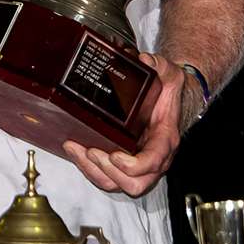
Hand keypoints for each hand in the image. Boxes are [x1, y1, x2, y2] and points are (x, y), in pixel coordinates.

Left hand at [62, 53, 184, 196]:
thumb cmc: (165, 91)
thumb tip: (145, 60)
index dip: (134, 165)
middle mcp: (153, 158)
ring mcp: (138, 164)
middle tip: (91, 152)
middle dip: (109, 172)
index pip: (154, 162)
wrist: (164, 98)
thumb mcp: (168, 73)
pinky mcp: (122, 164)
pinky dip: (88, 168)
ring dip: (93, 171)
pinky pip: (106, 176)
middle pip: (134, 183)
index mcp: (165, 139)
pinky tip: (74, 150)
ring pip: (116, 183)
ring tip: (77, 149)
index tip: (116, 155)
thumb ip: (160, 65)